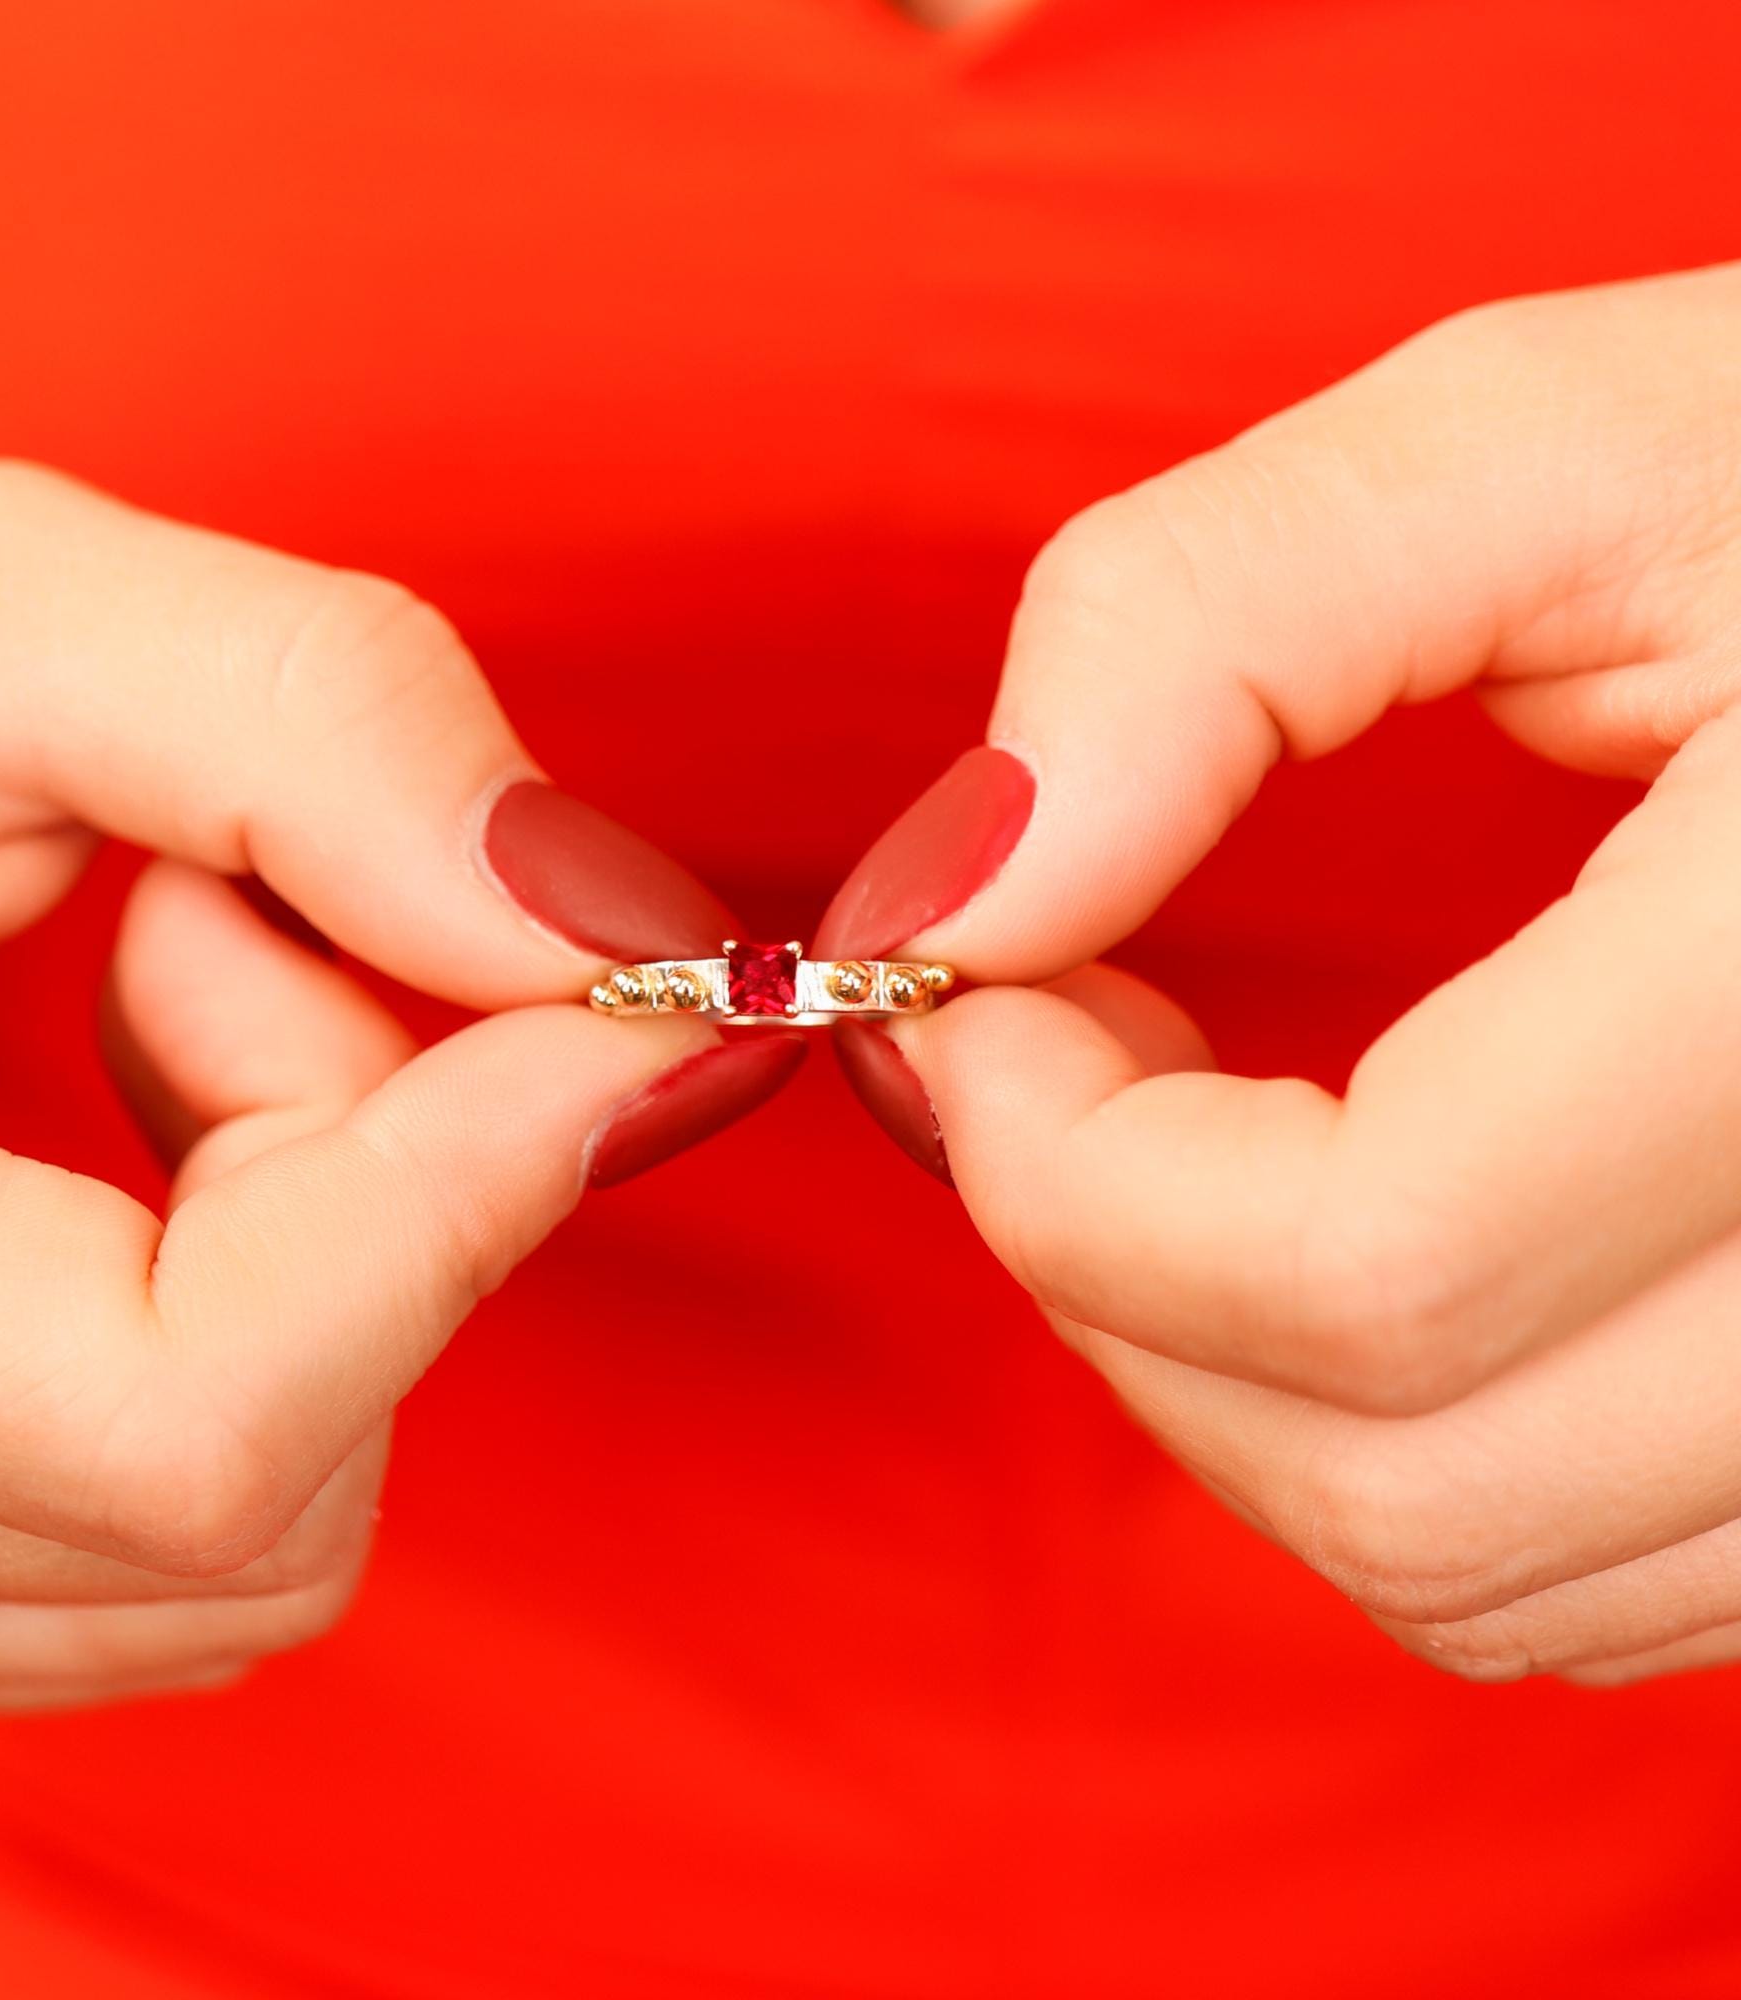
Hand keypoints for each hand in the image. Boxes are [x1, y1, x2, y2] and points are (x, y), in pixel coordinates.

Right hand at [0, 444, 794, 1710]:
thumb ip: (309, 732)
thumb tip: (613, 937)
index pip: (200, 1423)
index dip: (464, 1199)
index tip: (611, 1000)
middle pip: (260, 1486)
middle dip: (364, 1173)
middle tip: (216, 905)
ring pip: (247, 1544)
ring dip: (312, 1247)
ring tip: (136, 985)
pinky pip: (170, 1545)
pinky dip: (254, 1326)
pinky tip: (122, 1131)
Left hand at [823, 262, 1740, 1684]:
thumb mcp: (1550, 440)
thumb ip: (1202, 626)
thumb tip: (958, 900)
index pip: (1367, 1268)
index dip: (1069, 1168)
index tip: (974, 989)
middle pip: (1397, 1479)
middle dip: (1112, 1277)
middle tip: (1048, 1044)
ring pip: (1470, 1568)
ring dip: (1223, 1367)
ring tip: (1189, 1117)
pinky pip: (1575, 1567)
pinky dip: (1376, 1427)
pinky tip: (1354, 1211)